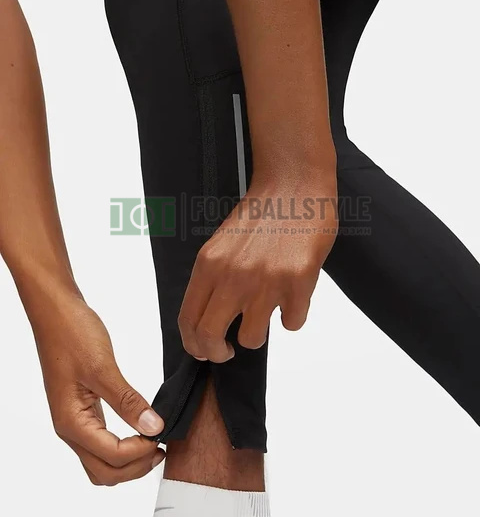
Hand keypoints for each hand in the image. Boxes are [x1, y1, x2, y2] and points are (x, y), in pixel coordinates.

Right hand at [32, 298, 164, 485]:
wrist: (56, 312)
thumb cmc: (72, 334)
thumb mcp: (103, 367)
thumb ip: (128, 401)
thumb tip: (153, 427)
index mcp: (71, 422)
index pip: (111, 457)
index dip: (140, 453)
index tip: (162, 436)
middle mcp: (70, 428)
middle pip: (104, 471)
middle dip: (135, 468)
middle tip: (162, 448)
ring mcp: (75, 419)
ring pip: (101, 461)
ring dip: (128, 461)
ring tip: (153, 443)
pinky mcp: (82, 409)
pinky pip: (100, 441)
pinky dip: (121, 446)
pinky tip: (139, 431)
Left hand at [179, 175, 337, 362]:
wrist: (294, 185)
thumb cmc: (261, 214)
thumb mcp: (222, 245)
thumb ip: (214, 279)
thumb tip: (212, 318)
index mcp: (209, 265)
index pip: (188, 319)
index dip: (194, 343)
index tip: (204, 350)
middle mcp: (232, 275)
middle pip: (211, 337)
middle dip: (218, 353)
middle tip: (229, 350)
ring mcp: (265, 280)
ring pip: (253, 338)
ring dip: (259, 333)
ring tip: (266, 313)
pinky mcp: (298, 282)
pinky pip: (292, 323)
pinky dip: (292, 316)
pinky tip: (293, 296)